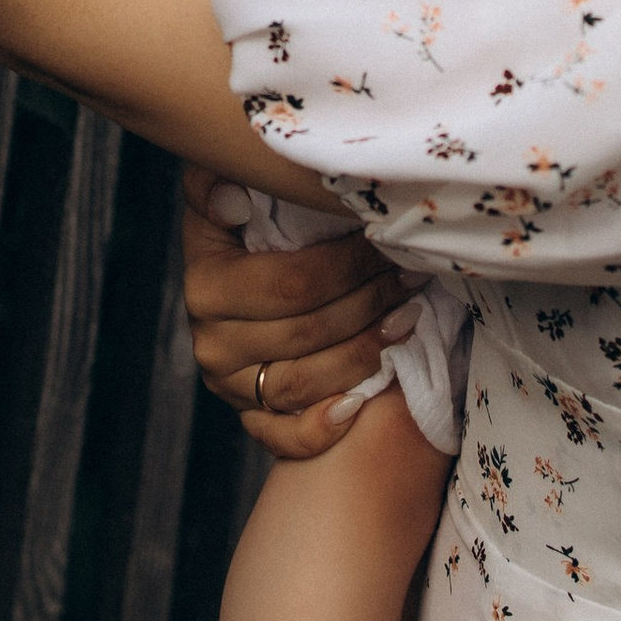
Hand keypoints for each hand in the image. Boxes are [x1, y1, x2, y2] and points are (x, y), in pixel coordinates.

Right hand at [180, 164, 415, 456]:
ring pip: (304, 384)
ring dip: (365, 353)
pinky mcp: (250, 418)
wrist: (240, 279)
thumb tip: (236, 200)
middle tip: (414, 278)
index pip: (292, 284)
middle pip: (307, 333)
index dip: (350, 266)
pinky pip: (283, 437)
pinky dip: (321, 428)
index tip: (389, 242)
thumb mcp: (226, 192)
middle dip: (370, 303)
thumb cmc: (250, 225)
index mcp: (207, 285)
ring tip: (408, 319)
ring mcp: (230, 385)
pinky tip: (358, 405)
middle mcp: (212, 342)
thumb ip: (219, 183)